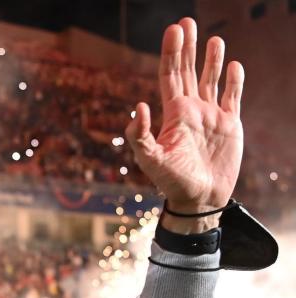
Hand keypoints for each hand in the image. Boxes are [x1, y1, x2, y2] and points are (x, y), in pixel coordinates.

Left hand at [126, 18, 243, 231]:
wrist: (199, 199)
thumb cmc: (171, 182)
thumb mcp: (150, 160)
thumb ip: (140, 135)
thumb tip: (139, 105)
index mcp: (172, 114)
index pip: (170, 75)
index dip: (171, 53)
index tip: (173, 29)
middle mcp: (191, 111)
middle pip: (188, 71)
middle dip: (187, 47)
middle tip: (186, 22)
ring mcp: (211, 117)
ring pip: (211, 80)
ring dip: (212, 60)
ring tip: (214, 39)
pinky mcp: (230, 125)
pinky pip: (232, 98)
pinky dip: (234, 82)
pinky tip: (234, 66)